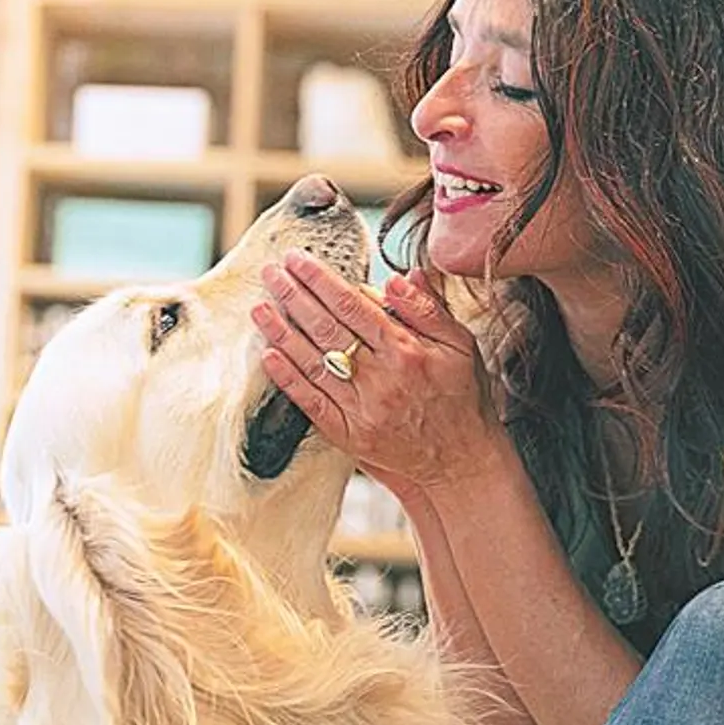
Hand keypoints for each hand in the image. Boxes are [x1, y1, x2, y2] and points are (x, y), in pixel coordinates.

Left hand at [252, 252, 504, 498]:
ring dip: (282, 333)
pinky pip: (312, 403)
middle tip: (271, 272)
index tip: (299, 260)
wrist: (461, 463)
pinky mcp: (350, 435)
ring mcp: (362, 409)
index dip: (322, 280)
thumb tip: (398, 278)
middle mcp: (381, 378)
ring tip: (260, 308)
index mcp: (407, 351)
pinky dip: (288, 379)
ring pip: (313, 362)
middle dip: (294, 296)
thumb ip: (428, 309)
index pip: (353, 306)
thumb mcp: (461, 346)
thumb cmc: (463, 399)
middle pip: (326, 329)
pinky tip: (270, 356)